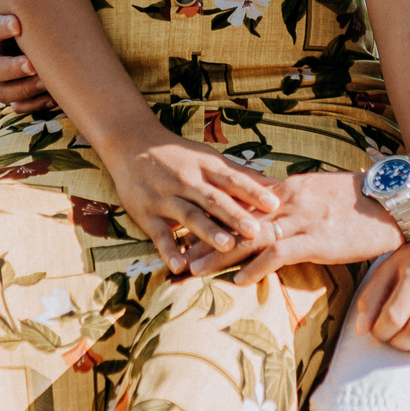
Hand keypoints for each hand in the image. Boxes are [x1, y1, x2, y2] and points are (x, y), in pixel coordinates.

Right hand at [0, 1, 54, 114]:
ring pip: (2, 92)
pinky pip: (18, 107)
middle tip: (34, 63)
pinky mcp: (14, 93)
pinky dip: (34, 104)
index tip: (19, 23)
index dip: (0, 28)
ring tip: (48, 81)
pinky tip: (53, 95)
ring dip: (25, 89)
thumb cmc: (37, 6)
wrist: (46, 24)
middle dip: (13, 67)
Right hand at [104, 137, 282, 273]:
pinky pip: (159, 235)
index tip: (274, 204)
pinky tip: (180, 266)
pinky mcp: (147, 215)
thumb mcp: (208, 157)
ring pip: (189, 216)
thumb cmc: (179, 155)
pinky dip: (168, 250)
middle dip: (234, 216)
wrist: (131, 145)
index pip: (232, 180)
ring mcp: (166, 198)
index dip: (253, 192)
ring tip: (227, 246)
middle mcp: (187, 181)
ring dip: (208, 232)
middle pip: (213, 199)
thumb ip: (240, 173)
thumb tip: (278, 184)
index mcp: (205, 166)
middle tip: (255, 231)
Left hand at [187, 171, 403, 281]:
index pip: (241, 204)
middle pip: (236, 219)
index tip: (187, 231)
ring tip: (192, 270)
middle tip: (176, 254)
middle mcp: (289, 201)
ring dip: (217, 254)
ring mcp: (302, 219)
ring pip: (249, 235)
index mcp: (289, 189)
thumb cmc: (362, 201)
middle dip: (204, 237)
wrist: (395, 197)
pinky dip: (256, 266)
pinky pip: (279, 252)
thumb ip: (296, 204)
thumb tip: (276, 217)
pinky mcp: (317, 239)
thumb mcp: (321, 196)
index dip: (212, 219)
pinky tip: (238, 280)